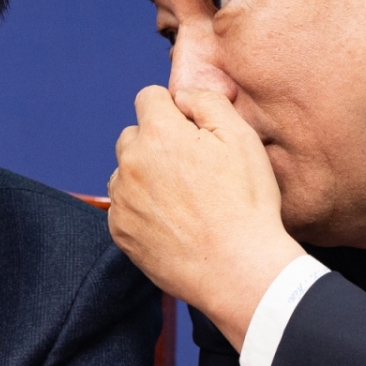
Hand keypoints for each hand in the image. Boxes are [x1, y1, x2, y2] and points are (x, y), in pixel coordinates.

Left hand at [108, 86, 304, 350]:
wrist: (237, 270)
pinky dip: (142, 209)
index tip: (192, 132)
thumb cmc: (245, 203)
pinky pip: (124, 206)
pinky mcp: (120, 230)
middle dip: (157, 142)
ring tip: (184, 200)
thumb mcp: (240, 138)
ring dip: (146, 176)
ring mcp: (122, 199)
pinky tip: (173, 222)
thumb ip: (207, 102)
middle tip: (192, 169)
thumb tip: (183, 95)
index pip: (149, 98)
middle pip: (134, 135)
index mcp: (158, 133)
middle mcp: (131, 162)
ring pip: (126, 171)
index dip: (174, 110)